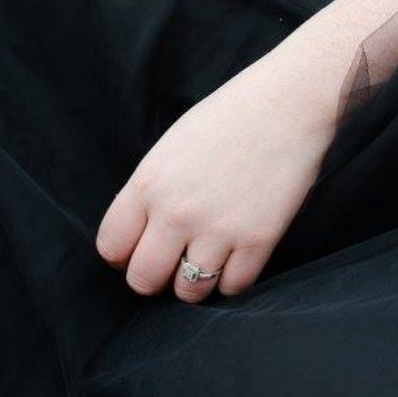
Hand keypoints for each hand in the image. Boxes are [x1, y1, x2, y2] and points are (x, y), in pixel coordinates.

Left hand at [94, 42, 338, 304]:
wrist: (286, 103)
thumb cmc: (228, 117)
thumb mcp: (171, 147)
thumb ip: (152, 192)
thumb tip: (142, 235)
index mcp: (148, 183)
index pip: (111, 247)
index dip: (124, 254)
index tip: (139, 248)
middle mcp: (176, 211)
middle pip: (143, 280)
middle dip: (156, 276)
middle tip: (173, 262)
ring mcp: (217, 229)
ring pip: (188, 293)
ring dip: (196, 281)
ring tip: (208, 258)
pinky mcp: (256, 241)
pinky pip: (232, 288)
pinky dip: (232, 279)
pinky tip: (236, 255)